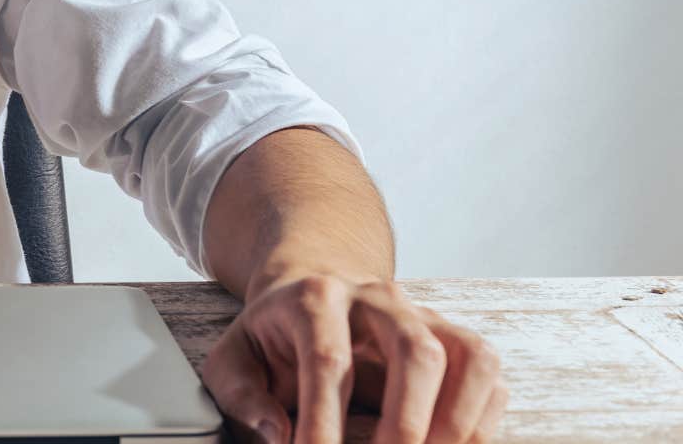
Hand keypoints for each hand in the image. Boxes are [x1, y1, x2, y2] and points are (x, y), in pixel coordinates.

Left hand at [198, 271, 507, 443]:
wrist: (313, 293)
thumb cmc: (273, 338)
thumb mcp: (234, 359)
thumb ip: (242, 396)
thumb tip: (278, 435)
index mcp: (315, 298)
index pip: (327, 359)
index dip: (324, 419)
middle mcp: (379, 298)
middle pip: (414, 351)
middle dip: (406, 421)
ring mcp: (425, 314)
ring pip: (467, 355)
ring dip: (457, 421)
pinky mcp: (455, 337)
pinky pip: (487, 372)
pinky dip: (481, 420)